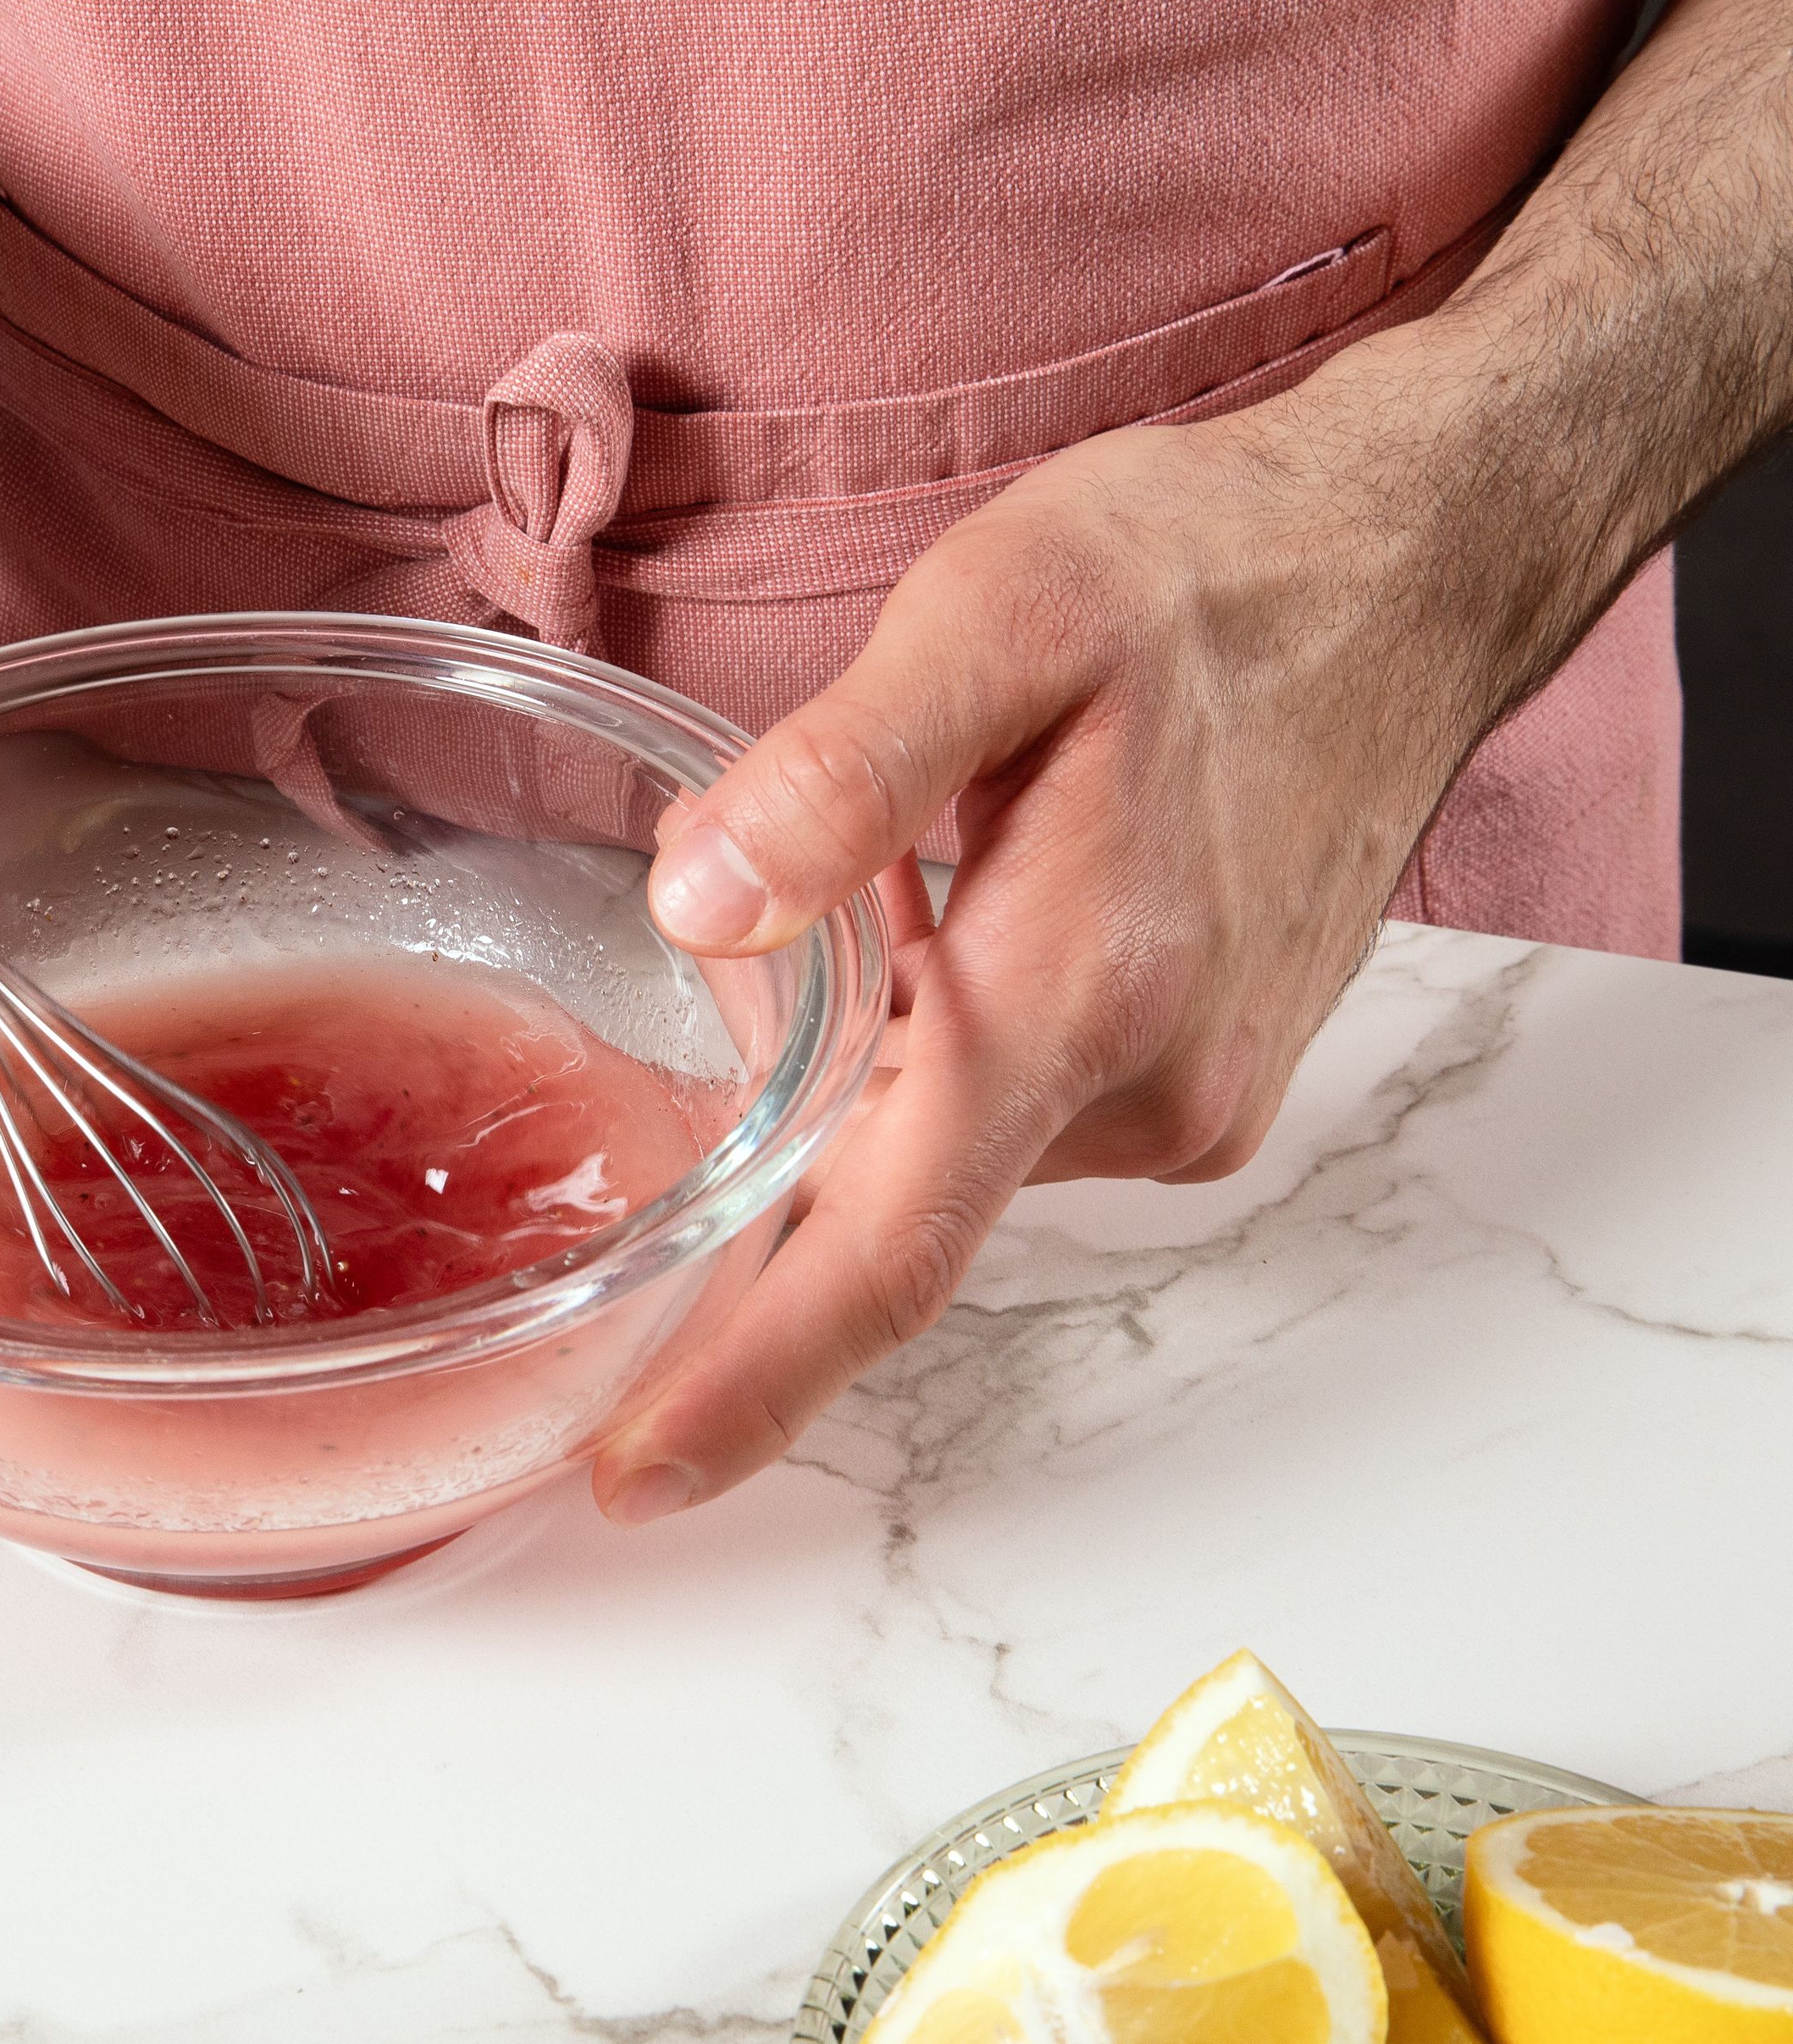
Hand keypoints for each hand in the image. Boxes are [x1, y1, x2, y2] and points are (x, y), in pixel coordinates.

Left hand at [596, 381, 1533, 1523]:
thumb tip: (701, 902)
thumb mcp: (1002, 611)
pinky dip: (940, 1046)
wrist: (1412, 564)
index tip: (631, 1479)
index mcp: (1080, 1000)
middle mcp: (1145, 1095)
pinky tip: (951, 911)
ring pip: (942, 1143)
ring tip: (884, 883)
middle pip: (883, 1196)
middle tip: (725, 966)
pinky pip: (1011, 1109)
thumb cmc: (1208, 573)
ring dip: (862, 1066)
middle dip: (769, 1137)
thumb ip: (841, 774)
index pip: (884, 1255)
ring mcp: (1185, 1102)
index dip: (747, 1384)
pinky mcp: (1200, 1080)